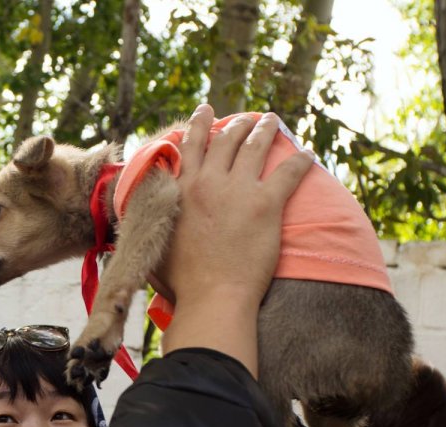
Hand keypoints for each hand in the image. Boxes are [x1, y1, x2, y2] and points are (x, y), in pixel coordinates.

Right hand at [155, 105, 313, 373]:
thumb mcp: (153, 241)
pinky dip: (300, 160)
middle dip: (235, 125)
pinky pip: (288, 173)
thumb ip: (148, 221)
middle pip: (225, 141)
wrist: (212, 295)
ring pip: (254, 147)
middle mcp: (208, 182)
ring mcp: (238, 191)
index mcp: (180, 189)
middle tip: (243, 118)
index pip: (190, 147)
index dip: (199, 126)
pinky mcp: (266, 205)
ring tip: (270, 121)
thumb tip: (137, 214)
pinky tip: (308, 153)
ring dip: (264, 130)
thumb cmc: (180, 280)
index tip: (205, 112)